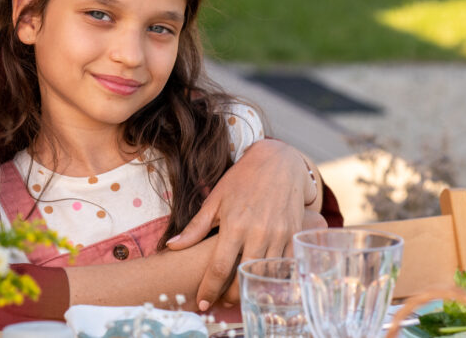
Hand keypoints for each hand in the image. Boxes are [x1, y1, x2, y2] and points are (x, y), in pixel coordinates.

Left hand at [165, 139, 315, 310]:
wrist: (278, 162)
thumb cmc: (242, 179)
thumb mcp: (216, 199)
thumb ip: (196, 227)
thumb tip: (171, 246)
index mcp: (234, 225)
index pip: (219, 268)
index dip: (209, 289)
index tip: (201, 303)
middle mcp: (258, 233)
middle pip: (243, 278)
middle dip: (230, 296)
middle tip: (220, 302)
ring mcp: (279, 235)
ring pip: (265, 276)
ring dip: (251, 290)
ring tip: (238, 295)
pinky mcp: (294, 235)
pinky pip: (286, 267)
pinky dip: (275, 279)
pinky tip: (263, 283)